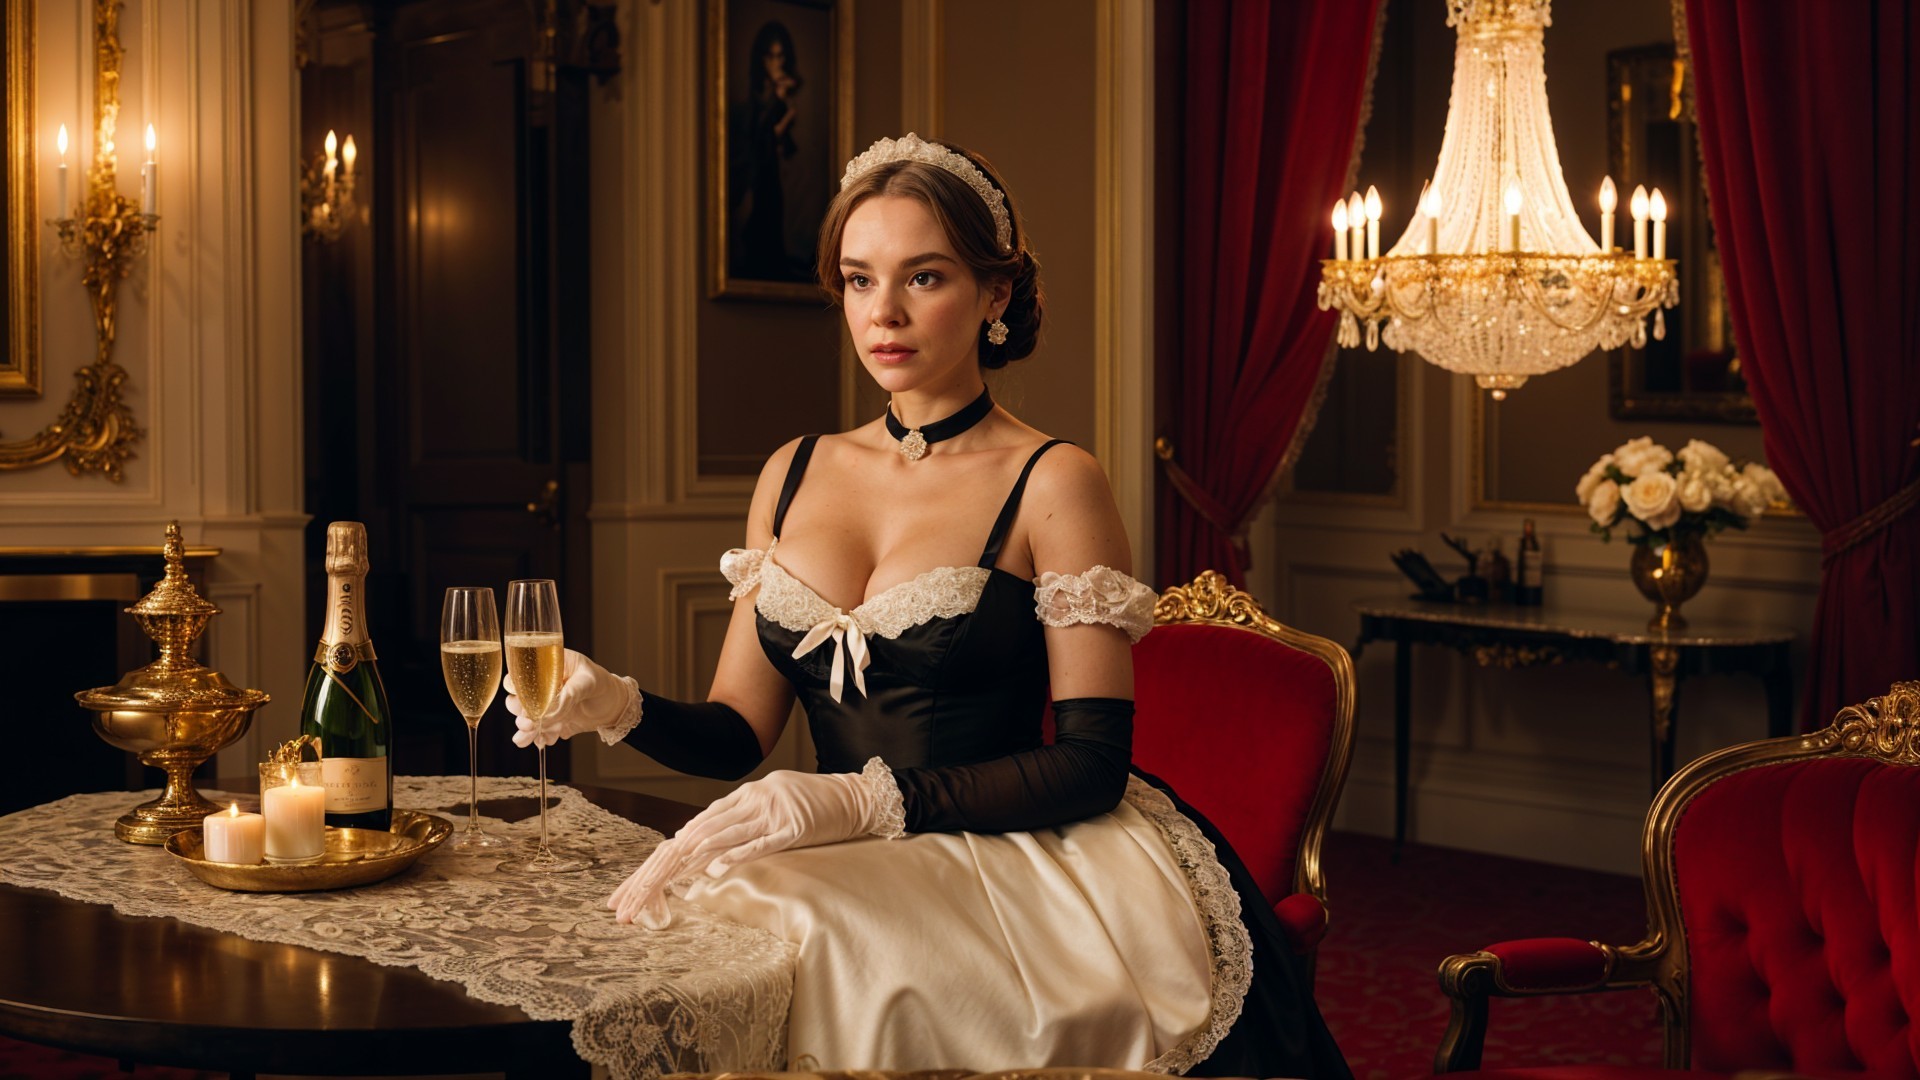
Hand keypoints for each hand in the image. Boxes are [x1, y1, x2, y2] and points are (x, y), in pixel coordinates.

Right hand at [505, 648, 635, 747]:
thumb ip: (571, 692)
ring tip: (534, 735)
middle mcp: (542, 688)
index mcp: (548, 668)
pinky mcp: (551, 723)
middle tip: (529, 723)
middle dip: (520, 713)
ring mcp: (545, 707)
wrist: (615, 706)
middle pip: (517, 699)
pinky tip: (546, 741)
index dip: (517, 687)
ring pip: (524, 719)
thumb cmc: (603, 684)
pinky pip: (538, 733)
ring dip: (526, 729)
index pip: (522, 674)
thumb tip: (550, 709)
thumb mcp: (589, 682)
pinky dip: (540, 738)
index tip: (524, 700)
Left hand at [609, 770, 877, 927]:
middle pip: (694, 836)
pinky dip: (735, 855)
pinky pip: (760, 843)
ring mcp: (770, 813)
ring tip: (657, 886)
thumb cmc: (810, 805)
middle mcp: (749, 801)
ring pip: (721, 836)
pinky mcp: (792, 827)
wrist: (853, 795)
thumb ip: (738, 822)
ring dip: (685, 864)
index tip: (632, 890)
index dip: (658, 860)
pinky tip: (713, 870)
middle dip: (659, 870)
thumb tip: (702, 848)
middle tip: (631, 902)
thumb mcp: (768, 808)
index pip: (690, 830)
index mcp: (741, 797)